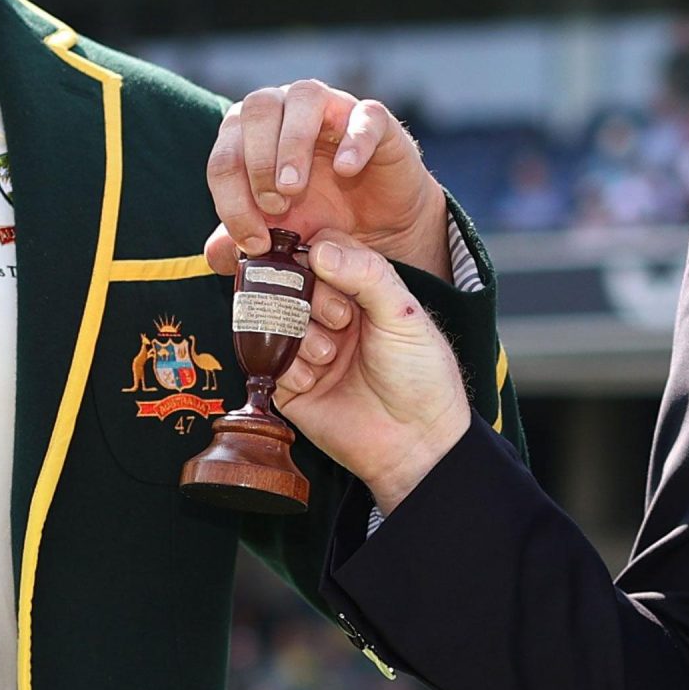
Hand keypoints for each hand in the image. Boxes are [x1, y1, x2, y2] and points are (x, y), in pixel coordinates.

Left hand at [205, 81, 450, 281]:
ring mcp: (333, 108)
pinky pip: (364, 114)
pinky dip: (353, 139)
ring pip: (304, 96)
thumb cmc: (321, 219)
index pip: (225, 154)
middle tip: (274, 206)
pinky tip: (346, 170)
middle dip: (257, 162)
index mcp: (252, 134)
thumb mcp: (277, 237)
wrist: (380, 226)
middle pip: (257, 108)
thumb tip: (214, 254)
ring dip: (292, 142)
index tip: (254, 240)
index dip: (231, 199)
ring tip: (294, 188)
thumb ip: (243, 242)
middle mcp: (286, 109)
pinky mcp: (375, 120)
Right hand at [273, 236, 471, 513]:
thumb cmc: (421, 375)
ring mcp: (307, 347)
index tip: (328, 273)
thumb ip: (367, 274)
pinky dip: (290, 367)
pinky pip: (268, 362)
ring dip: (300, 335)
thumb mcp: (403, 315)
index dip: (318, 258)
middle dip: (310, 300)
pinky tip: (315, 381)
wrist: (417, 441)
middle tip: (341, 322)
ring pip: (274, 319)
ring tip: (330, 356)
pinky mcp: (290, 384)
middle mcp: (329, 313)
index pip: (320, 250)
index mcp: (359, 289)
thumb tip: (319, 248)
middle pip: (290, 281)